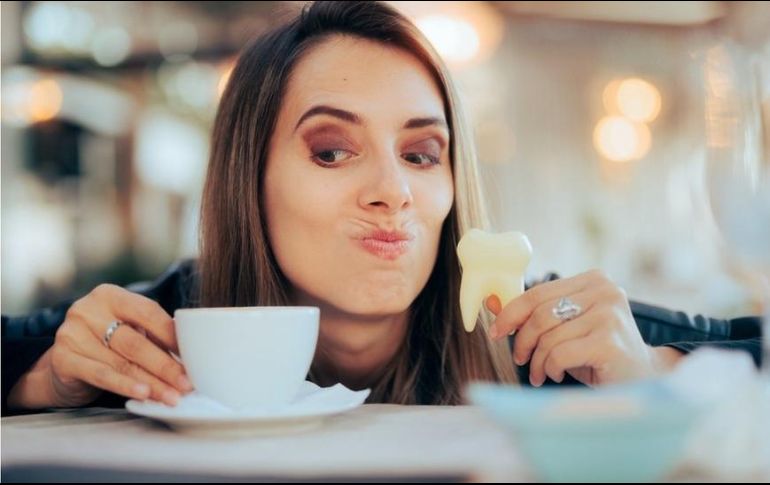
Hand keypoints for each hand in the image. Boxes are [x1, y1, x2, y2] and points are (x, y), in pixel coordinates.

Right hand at [8, 285, 191, 409]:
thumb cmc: (105, 343)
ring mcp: (71, 334)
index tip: (193, 355)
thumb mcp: (128, 329)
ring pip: (122, 363)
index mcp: (109, 295)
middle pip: (136, 342)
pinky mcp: (63, 359)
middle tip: (187, 383)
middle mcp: (88, 310)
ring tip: (172, 396)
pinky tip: (144, 394)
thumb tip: (193, 351)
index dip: (172, 335)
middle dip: (166, 366)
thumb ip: (153, 333)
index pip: (148, 312)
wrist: (64, 363)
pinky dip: (126, 386)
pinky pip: (102, 375)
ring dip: (152, 382)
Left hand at [487, 270, 671, 386]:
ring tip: (543, 373)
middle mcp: (605, 291)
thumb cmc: (596, 353)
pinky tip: (560, 375)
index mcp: (593, 280)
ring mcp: (610, 314)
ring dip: (538, 361)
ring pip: (548, 336)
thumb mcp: (563, 329)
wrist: (643, 381)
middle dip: (523, 341)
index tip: (496, 332)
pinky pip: (559, 354)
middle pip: (539, 313)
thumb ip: (531, 314)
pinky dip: (551, 368)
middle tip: (521, 360)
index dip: (511, 312)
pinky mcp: (609, 341)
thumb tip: (490, 302)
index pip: (538, 292)